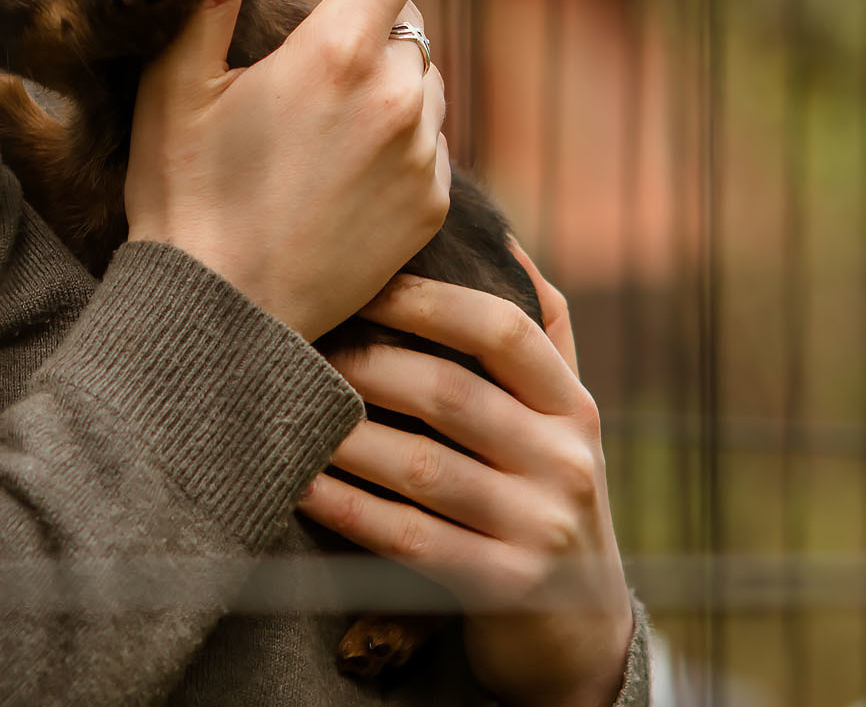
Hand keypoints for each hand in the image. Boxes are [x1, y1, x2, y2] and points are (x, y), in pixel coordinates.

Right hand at [122, 0, 450, 341]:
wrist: (221, 318)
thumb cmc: (183, 193)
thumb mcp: (178, 81)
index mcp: (337, 52)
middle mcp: (398, 98)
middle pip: (410, 19)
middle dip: (370, 18)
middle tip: (309, 57)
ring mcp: (422, 156)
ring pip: (425, 83)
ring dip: (388, 81)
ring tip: (319, 122)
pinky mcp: (432, 207)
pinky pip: (429, 145)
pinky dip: (398, 141)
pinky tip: (337, 172)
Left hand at [295, 244, 634, 706]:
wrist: (578, 630)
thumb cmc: (545, 495)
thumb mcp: (561, 418)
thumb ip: (540, 335)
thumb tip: (501, 236)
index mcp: (574, 406)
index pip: (503, 330)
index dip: (427, 300)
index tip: (361, 282)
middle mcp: (566, 461)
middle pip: (448, 393)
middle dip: (364, 364)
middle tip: (298, 344)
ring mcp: (538, 529)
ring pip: (419, 467)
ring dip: (342, 435)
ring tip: (287, 406)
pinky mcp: (501, 588)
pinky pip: (405, 538)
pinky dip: (346, 507)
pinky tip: (300, 484)